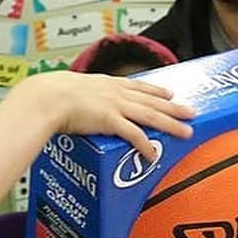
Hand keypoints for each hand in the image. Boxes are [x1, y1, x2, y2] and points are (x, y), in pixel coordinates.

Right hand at [24, 72, 194, 162]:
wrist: (45, 97)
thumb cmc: (49, 94)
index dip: (155, 91)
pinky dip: (145, 145)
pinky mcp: (110, 121)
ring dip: (170, 124)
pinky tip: (153, 154)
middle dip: (173, 108)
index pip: (137, 86)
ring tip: (186, 132)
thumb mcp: (69, 88)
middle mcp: (115, 93)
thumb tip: (71, 105)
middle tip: (191, 112)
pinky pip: (133, 135)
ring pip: (150, 116)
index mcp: (105, 83)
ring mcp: (114, 106)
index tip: (169, 94)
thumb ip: (77, 97)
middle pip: (151, 101)